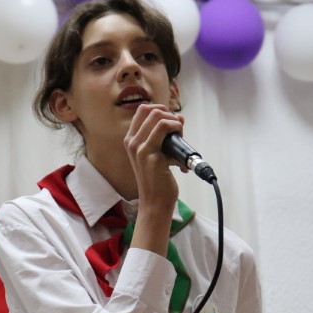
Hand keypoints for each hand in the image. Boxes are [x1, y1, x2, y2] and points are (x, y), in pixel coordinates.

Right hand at [123, 104, 184, 256]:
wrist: (155, 202)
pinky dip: (178, 133)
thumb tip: (180, 118)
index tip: (172, 123)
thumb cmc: (158, 179)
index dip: (161, 111)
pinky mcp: (151, 155)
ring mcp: (140, 148)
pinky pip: (165, 129)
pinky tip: (181, 153)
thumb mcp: (157, 153)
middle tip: (178, 132)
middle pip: (152, 110)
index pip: (143, 110)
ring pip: (159, 117)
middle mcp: (132, 142)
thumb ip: (164, 137)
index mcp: (131, 140)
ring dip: (176, 124)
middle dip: (170, 116)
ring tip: (181, 140)